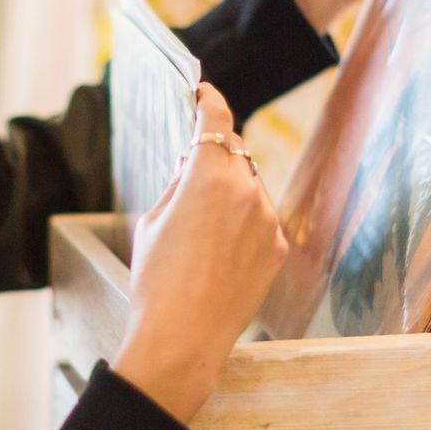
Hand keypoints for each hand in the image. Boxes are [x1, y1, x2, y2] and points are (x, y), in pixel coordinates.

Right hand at [113, 85, 287, 422]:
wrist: (183, 338)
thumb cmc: (156, 280)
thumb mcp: (152, 220)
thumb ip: (178, 183)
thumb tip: (192, 164)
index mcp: (208, 175)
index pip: (215, 119)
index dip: (209, 99)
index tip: (204, 92)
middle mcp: (246, 189)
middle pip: (235, 151)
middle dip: (216, 152)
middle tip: (194, 170)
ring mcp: (267, 219)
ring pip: (250, 186)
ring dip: (231, 191)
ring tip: (202, 231)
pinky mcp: (278, 246)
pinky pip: (261, 218)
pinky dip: (244, 222)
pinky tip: (220, 254)